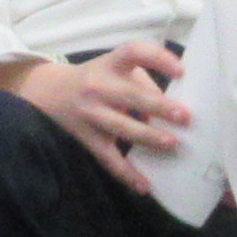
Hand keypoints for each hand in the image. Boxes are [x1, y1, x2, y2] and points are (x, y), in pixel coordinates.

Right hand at [0, 45, 188, 194]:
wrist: (52, 92)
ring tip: (171, 143)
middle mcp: (98, 86)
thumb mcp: (114, 68)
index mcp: (110, 63)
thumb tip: (170, 111)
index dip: (159, 59)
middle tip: (184, 116)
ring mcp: (91, 113)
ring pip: (121, 127)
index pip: (134, 52)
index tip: (182, 71)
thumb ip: (142, 82)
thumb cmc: (97, 78)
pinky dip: (127, 173)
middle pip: (130, 95)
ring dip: (147, 137)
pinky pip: (108, 158)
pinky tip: (145, 185)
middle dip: (159, 106)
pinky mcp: (88, 138)